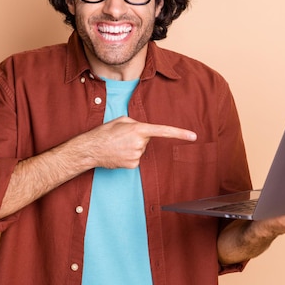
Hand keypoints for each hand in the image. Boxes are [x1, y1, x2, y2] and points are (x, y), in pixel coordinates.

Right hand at [64, 116, 197, 169]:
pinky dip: (128, 156)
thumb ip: (137, 123)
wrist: (90, 149)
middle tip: (122, 137)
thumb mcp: (121, 120)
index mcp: (139, 128)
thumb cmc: (105, 132)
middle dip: (137, 138)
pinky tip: (118, 154)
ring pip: (141, 149)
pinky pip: (136, 158)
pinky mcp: (132, 165)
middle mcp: (140, 142)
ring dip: (132, 147)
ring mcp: (136, 155)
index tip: (193, 136)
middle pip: (147, 140)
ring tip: (118, 145)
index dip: (180, 133)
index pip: (163, 131)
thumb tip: (143, 131)